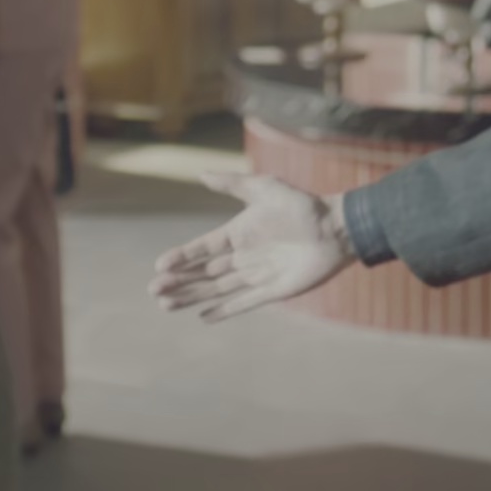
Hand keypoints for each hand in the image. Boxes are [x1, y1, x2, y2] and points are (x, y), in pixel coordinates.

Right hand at [151, 173, 355, 322]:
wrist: (336, 227)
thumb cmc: (302, 205)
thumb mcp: (264, 188)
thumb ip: (231, 184)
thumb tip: (199, 174)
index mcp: (238, 233)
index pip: (202, 248)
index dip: (181, 257)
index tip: (159, 266)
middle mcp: (244, 256)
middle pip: (204, 273)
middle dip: (178, 282)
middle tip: (154, 290)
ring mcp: (257, 275)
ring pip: (217, 289)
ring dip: (192, 296)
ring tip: (165, 305)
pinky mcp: (273, 291)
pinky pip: (243, 302)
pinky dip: (224, 310)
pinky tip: (203, 316)